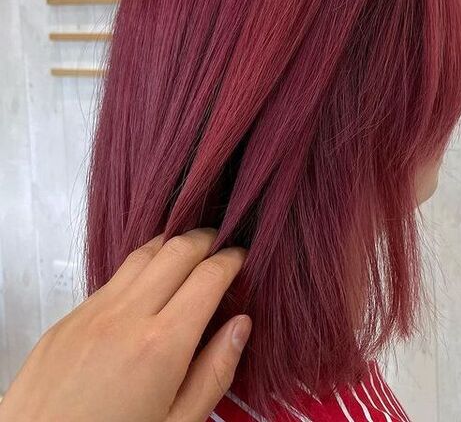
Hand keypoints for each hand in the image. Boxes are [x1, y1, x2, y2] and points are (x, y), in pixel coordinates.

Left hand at [0, 228, 250, 421]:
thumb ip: (215, 372)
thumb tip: (240, 324)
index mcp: (161, 345)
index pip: (208, 276)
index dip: (232, 259)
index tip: (242, 256)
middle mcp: (127, 316)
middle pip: (176, 250)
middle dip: (206, 239)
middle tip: (220, 244)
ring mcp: (92, 313)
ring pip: (142, 254)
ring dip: (171, 245)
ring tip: (188, 252)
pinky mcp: (68, 319)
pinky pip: (113, 278)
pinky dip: (140, 268)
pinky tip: (147, 286)